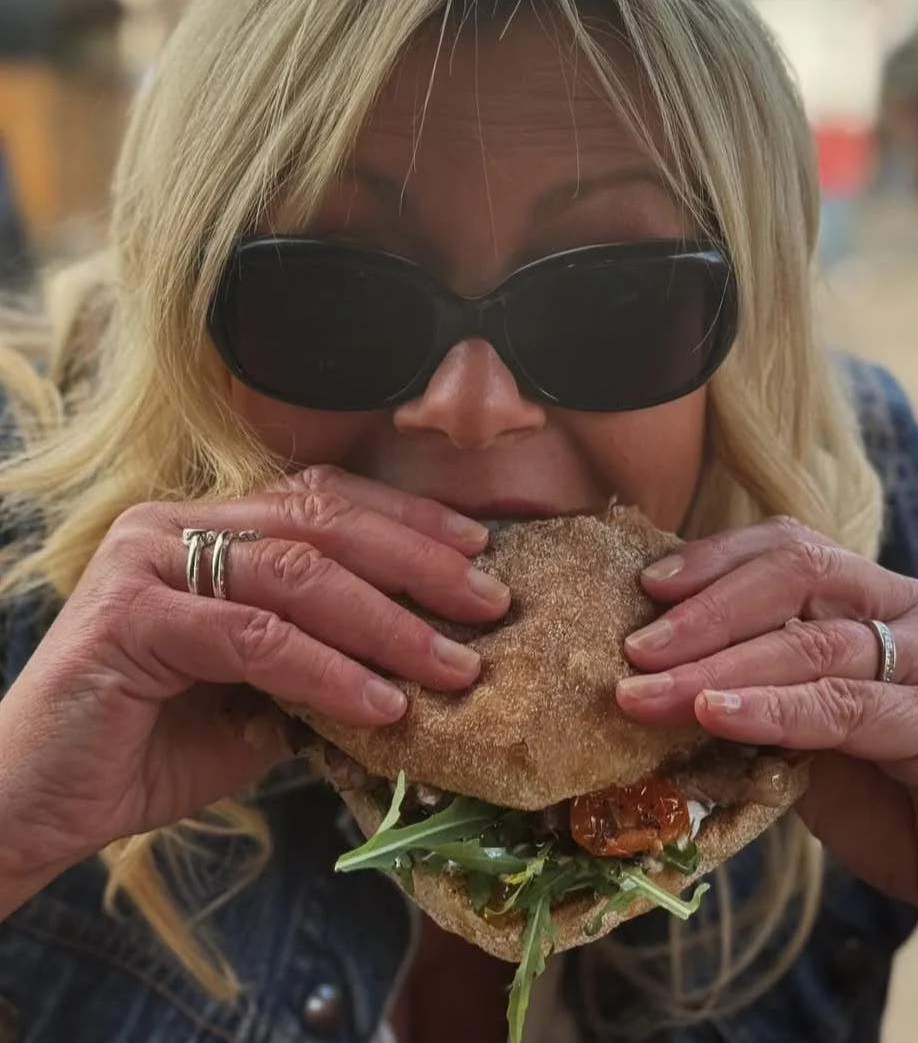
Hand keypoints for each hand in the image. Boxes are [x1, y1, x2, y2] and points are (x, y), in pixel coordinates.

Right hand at [0, 467, 507, 880]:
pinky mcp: (130, 614)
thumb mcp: (260, 694)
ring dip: (388, 622)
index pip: (324, 499)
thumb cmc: (152, 743)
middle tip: (489, 600)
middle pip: (323, 522)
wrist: (37, 801)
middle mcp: (177, 526)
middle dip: (417, 561)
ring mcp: (149, 560)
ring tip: (452, 665)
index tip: (479, 548)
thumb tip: (425, 655)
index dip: (407, 519)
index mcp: (209, 528)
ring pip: (298, 573)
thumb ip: (323, 659)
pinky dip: (327, 670)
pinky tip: (381, 704)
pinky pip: (254, 637)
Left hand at [615, 517, 917, 947]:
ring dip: (716, 665)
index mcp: (887, 600)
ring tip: (645, 691)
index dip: (715, 561)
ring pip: (812, 639)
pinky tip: (712, 715)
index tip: (647, 587)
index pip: (793, 548)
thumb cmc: (913, 807)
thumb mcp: (821, 744)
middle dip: (703, 609)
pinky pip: (845, 704)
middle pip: (796, 574)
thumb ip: (765, 702)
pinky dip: (770, 708)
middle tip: (633, 648)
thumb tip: (662, 687)